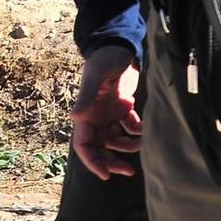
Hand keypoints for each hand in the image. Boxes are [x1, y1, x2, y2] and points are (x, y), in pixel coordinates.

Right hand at [70, 44, 140, 179]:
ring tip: (143, 145)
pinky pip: (130, 127)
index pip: (84, 145)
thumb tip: (74, 117)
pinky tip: (146, 129)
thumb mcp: (96, 75)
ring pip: (117, 140)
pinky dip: (137, 131)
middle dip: (112, 161)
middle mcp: (96, 118)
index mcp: (86, 114)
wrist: (120, 47)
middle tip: (129, 171)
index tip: (106, 174)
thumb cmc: (105, 59)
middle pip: (101, 148)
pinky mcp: (124, 108)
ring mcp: (110, 114)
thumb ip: (87, 95)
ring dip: (128, 146)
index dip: (92, 161)